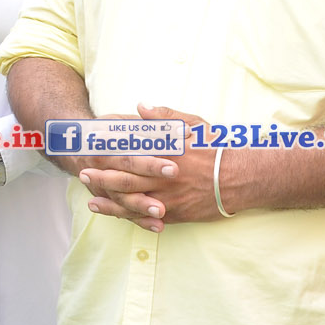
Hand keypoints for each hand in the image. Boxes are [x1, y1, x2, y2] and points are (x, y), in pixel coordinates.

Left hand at [73, 105, 227, 228]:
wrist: (240, 179)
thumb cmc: (216, 149)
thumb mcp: (193, 125)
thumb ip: (165, 117)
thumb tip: (141, 107)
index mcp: (165, 152)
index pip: (131, 151)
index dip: (110, 150)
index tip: (92, 147)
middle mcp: (164, 176)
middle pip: (126, 178)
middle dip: (102, 177)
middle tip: (83, 174)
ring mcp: (168, 197)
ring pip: (133, 201)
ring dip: (110, 201)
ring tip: (90, 199)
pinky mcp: (175, 213)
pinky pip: (147, 217)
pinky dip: (129, 217)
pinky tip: (115, 216)